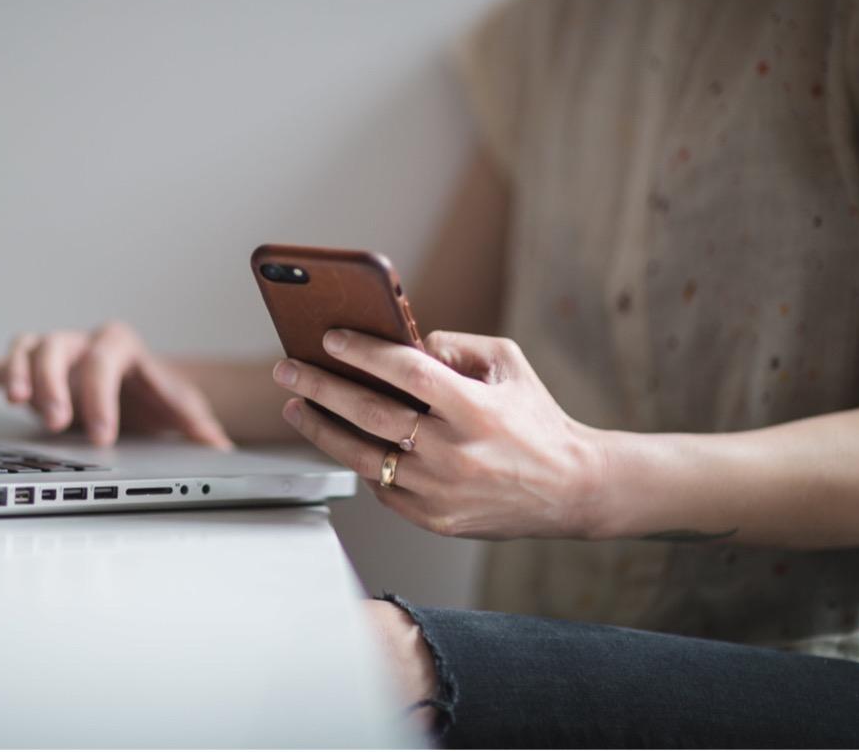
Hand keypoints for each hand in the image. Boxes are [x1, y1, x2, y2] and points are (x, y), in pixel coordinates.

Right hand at [0, 321, 232, 448]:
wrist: (136, 390)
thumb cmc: (153, 398)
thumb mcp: (179, 410)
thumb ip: (198, 427)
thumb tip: (220, 448)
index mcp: (121, 347)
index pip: (105, 362)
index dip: (101, 398)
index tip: (102, 436)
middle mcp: (82, 343)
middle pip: (58, 347)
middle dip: (54, 385)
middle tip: (57, 423)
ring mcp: (53, 353)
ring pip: (28, 347)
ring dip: (17, 372)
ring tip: (15, 401)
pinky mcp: (30, 370)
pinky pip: (2, 362)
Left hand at [272, 329, 606, 539]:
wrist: (572, 488)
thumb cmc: (536, 419)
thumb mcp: (508, 366)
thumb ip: (456, 346)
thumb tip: (404, 342)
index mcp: (474, 409)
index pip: (405, 372)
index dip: (363, 353)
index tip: (328, 338)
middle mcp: (454, 452)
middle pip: (370, 414)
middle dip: (320, 387)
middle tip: (287, 369)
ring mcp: (441, 491)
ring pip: (363, 457)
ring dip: (321, 429)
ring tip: (295, 406)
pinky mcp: (435, 520)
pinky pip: (382, 488)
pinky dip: (359, 462)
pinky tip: (340, 441)